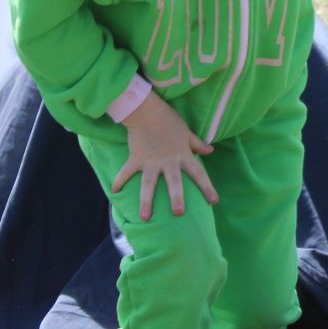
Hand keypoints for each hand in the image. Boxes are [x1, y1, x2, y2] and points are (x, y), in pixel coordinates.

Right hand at [113, 91, 217, 222]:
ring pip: (148, 184)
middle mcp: (168, 161)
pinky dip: (119, 180)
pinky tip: (114, 191)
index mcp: (183, 155)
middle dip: (176, 197)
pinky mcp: (136, 159)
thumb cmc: (169, 120)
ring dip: (146, 201)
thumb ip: (197, 144)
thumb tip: (210, 150)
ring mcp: (150, 162)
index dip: (207, 187)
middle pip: (174, 182)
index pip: (199, 173)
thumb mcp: (186, 132)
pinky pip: (126, 172)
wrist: (146, 110)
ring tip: (145, 218)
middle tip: (179, 213)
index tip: (213, 201)